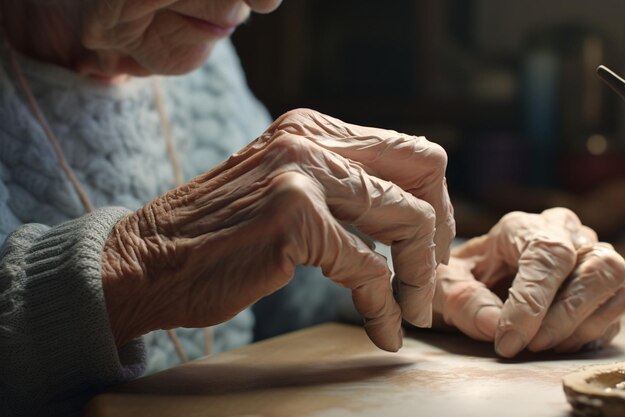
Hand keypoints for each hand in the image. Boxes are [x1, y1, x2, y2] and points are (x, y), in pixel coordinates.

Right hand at [101, 109, 454, 349]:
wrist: (145, 261)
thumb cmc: (218, 237)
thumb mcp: (282, 186)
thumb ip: (337, 185)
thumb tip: (403, 212)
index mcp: (311, 129)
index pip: (409, 151)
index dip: (434, 202)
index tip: (426, 248)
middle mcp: (310, 139)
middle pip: (424, 170)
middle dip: (439, 231)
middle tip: (429, 277)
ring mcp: (301, 175)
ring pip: (408, 221)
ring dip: (420, 276)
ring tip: (411, 312)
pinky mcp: (293, 220)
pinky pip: (369, 270)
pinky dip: (383, 306)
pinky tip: (380, 331)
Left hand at [432, 208, 624, 356]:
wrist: (474, 283)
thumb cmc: (462, 279)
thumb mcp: (446, 287)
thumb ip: (463, 301)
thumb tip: (494, 326)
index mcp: (522, 227)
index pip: (545, 255)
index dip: (532, 301)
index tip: (507, 339)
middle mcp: (564, 233)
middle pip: (592, 264)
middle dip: (563, 314)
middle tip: (530, 345)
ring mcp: (590, 255)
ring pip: (612, 282)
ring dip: (581, 324)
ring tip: (540, 345)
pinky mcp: (603, 285)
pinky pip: (615, 307)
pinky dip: (591, 332)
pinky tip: (557, 344)